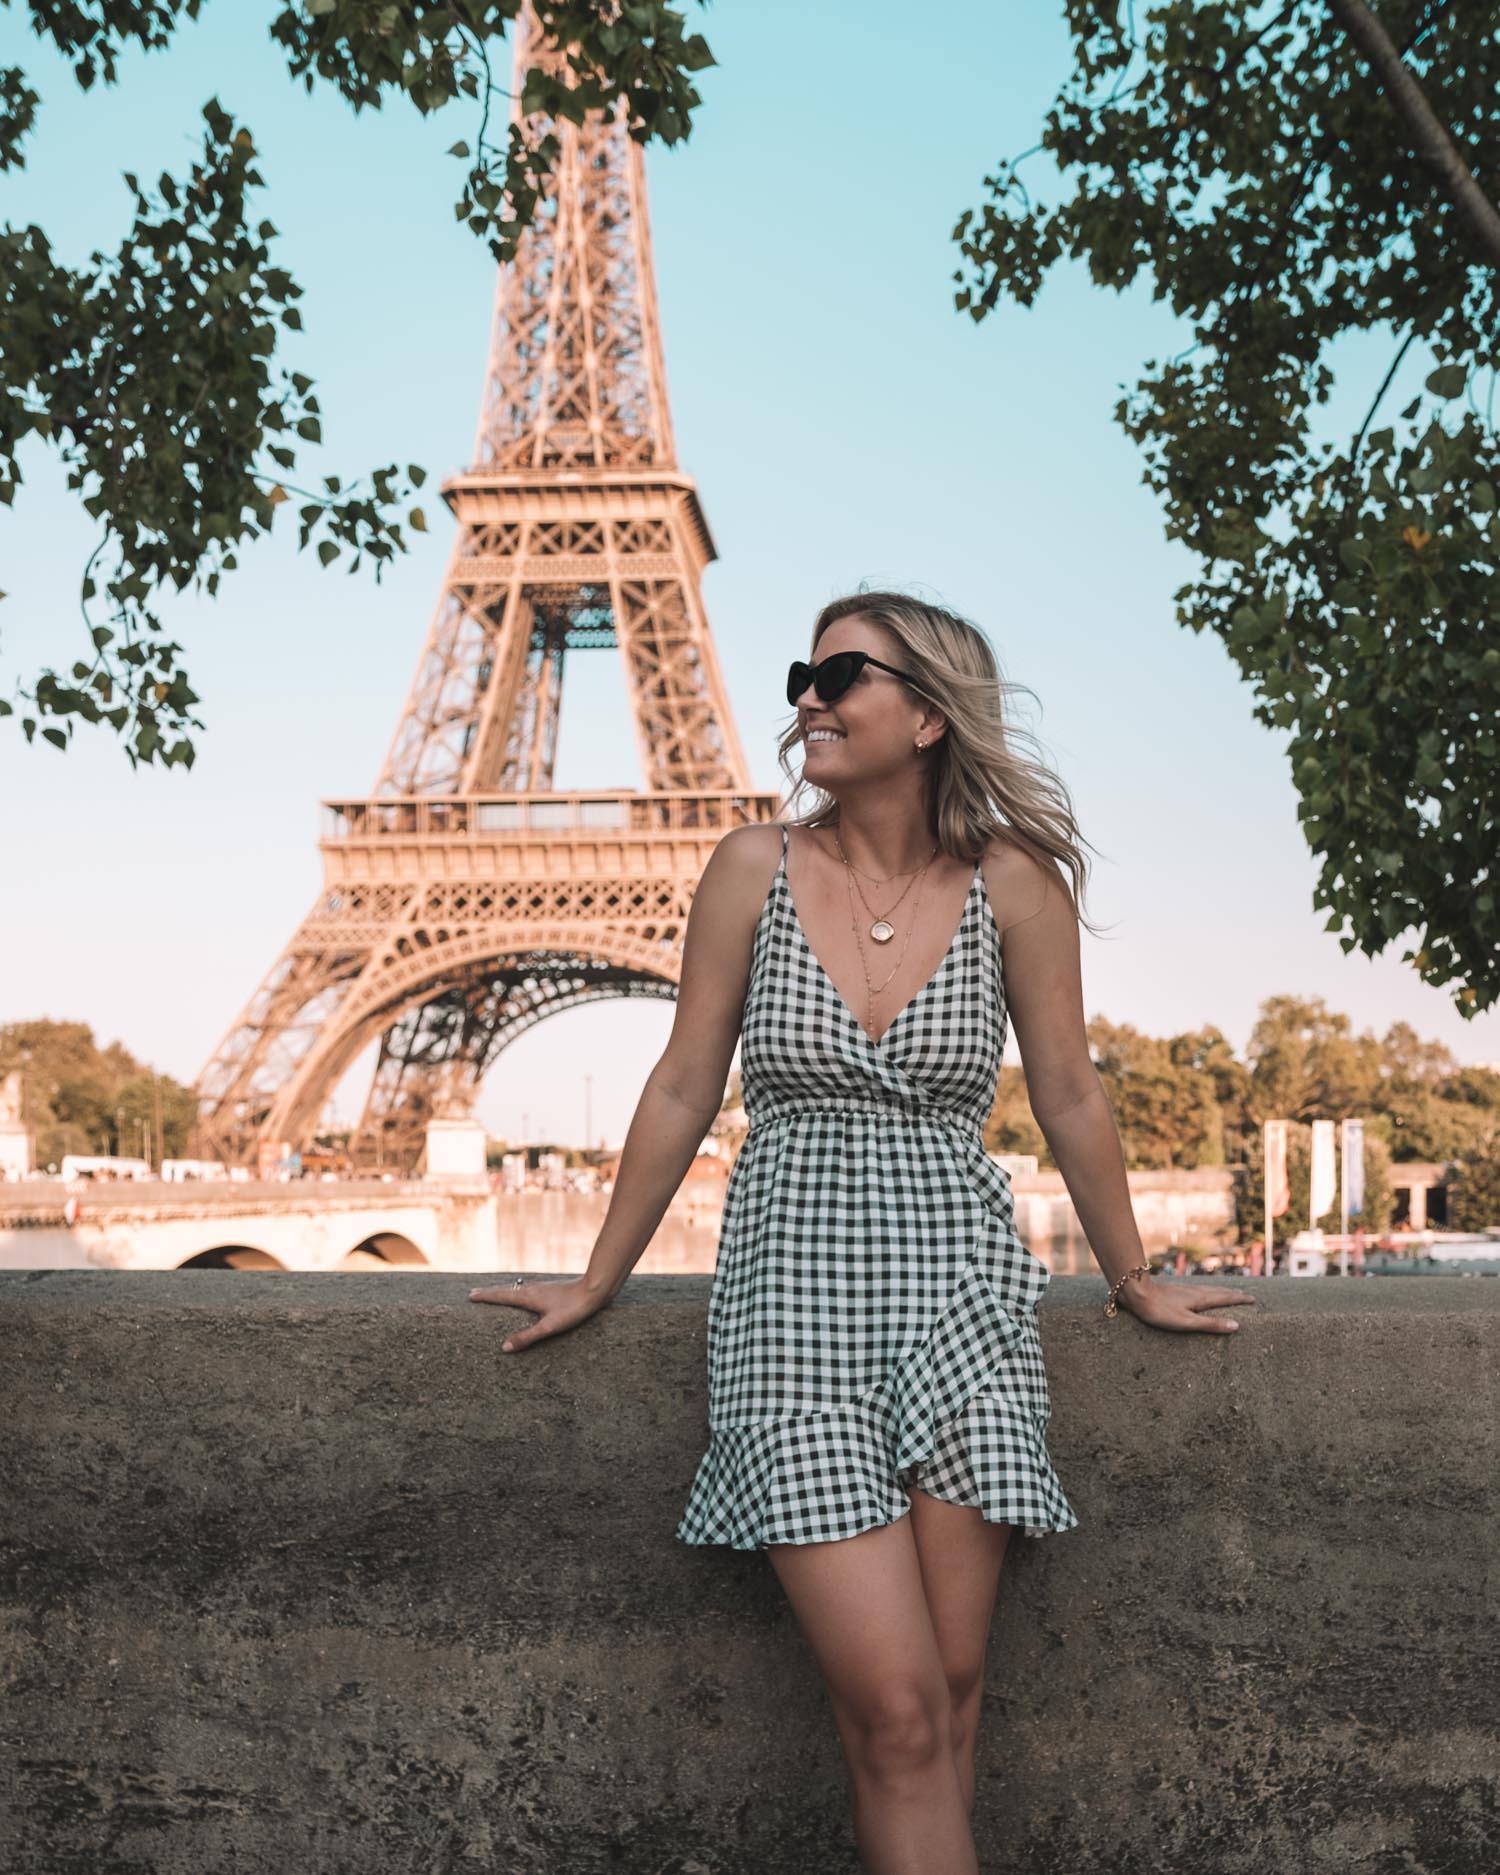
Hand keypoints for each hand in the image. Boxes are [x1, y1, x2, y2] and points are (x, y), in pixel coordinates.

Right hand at [468, 1277, 609, 1351]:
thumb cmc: (572, 1308)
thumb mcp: (549, 1326)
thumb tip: (503, 1347)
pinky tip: (525, 1297)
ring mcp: (542, 1288)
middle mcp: (532, 1289)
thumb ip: (527, 1337)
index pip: (501, 1296)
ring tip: (496, 1295)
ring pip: (517, 1289)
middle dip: (491, 1293)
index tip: (470, 1296)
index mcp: (528, 1297)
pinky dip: (517, 1293)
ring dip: (504, 1292)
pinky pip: (527, 1290)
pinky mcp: (551, 1290)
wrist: (594, 1289)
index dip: (485, 1297)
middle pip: (506, 1290)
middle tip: (475, 1294)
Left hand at [1114, 1274, 1255, 1333]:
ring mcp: (1185, 1290)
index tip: (1253, 1299)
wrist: (1136, 1292)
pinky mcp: (1175, 1291)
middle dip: (1233, 1295)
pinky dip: (1207, 1291)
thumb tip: (1236, 1326)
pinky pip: (1198, 1290)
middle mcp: (1195, 1292)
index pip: (1225, 1299)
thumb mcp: (1186, 1322)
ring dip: (1221, 1291)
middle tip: (1247, 1295)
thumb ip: (1210, 1325)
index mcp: (1200, 1300)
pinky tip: (1199, 1293)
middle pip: (1219, 1292)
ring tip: (1228, 1292)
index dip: (1239, 1300)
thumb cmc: (1160, 1311)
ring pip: (1208, 1289)